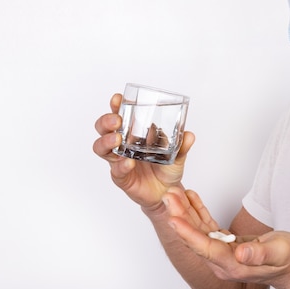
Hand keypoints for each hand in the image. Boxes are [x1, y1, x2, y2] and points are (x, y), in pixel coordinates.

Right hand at [93, 93, 195, 210]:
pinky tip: (129, 163)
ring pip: (101, 148)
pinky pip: (116, 170)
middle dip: (106, 121)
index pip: (120, 115)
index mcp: (133, 133)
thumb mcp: (178, 154)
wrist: (167, 191)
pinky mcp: (121, 177)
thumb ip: (182, 145)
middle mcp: (122, 145)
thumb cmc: (167, 168)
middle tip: (117, 120)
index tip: (118, 98)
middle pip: (103, 128)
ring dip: (107, 140)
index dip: (116, 106)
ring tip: (118, 139)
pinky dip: (121, 165)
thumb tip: (189, 135)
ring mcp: (119, 160)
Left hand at [163, 187, 289, 287]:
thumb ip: (260, 253)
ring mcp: (221, 253)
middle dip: (180, 217)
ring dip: (185, 212)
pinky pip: (206, 227)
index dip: (188, 233)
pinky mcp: (224, 244)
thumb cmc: (287, 258)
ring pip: (197, 231)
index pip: (205, 248)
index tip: (174, 219)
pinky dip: (198, 212)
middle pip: (195, 239)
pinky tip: (191, 198)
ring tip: (174, 194)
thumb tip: (242, 252)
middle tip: (169, 197)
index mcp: (233, 265)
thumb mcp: (279, 252)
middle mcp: (223, 262)